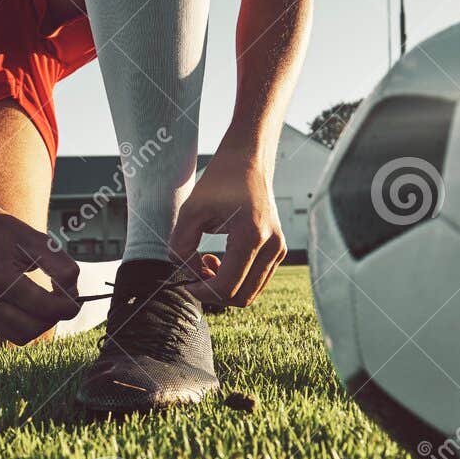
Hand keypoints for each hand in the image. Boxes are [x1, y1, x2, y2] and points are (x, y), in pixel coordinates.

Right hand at [0, 202, 80, 344]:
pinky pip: (8, 333)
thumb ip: (62, 267)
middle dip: (55, 317)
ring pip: (22, 336)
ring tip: (46, 303)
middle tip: (62, 299)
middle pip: (35, 328)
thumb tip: (73, 297)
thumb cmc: (2, 230)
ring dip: (40, 324)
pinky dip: (24, 324)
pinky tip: (29, 305)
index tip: (75, 297)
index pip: (45, 308)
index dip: (69, 306)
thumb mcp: (37, 240)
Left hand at [168, 145, 285, 306]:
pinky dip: (236, 280)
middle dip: (214, 294)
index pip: (227, 287)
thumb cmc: (220, 181)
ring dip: (225, 288)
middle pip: (241, 297)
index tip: (187, 282)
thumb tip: (188, 273)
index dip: (202, 292)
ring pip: (250, 293)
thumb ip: (181, 246)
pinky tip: (220, 261)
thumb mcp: (190, 211)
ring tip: (206, 263)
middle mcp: (271, 246)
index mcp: (251, 236)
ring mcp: (278, 249)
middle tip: (195, 274)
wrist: (249, 161)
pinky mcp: (278, 249)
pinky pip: (256, 281)